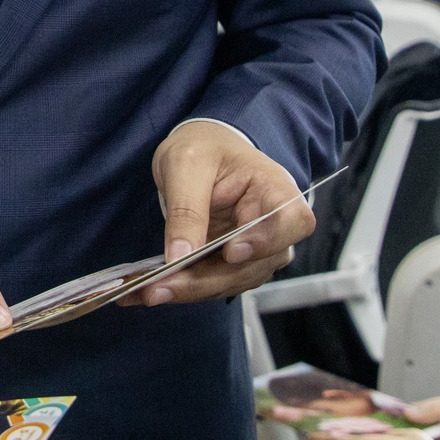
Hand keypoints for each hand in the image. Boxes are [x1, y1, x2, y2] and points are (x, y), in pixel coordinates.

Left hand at [128, 122, 313, 305]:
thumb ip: (186, 209)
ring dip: (190, 290)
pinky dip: (182, 289)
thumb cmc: (203, 148)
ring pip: (232, 281)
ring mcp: (257, 250)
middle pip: (254, 264)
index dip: (267, 241)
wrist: (202, 153)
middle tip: (161, 286)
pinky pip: (212, 283)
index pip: (292, 222)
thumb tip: (180, 256)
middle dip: (205, 280)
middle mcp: (274, 226)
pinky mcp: (233, 265)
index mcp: (275, 189)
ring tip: (147, 291)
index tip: (231, 252)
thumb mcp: (186, 164)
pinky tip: (148, 290)